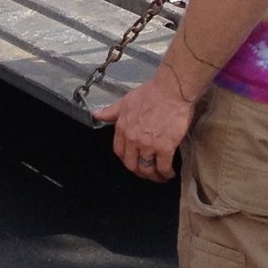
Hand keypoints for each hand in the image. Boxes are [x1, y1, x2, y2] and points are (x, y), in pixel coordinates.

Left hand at [94, 67, 196, 181]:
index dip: (126, 160)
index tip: (134, 161)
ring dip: (153, 176)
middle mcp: (132, 139)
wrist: (170, 90)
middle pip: (131, 165)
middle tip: (148, 173)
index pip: (119, 152)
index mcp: (122, 128)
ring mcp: (148, 145)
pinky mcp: (165, 147)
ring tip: (160, 176)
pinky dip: (166, 173)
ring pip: (147, 169)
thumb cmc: (150, 93)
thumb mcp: (125, 101)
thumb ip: (111, 111)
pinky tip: (170, 173)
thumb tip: (96, 115)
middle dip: (139, 172)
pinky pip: (163, 167)